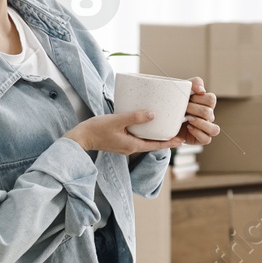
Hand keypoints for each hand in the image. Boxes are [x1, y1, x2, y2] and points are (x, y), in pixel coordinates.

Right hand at [64, 111, 184, 154]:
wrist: (80, 138)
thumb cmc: (96, 129)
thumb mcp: (116, 120)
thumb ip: (134, 117)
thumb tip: (153, 114)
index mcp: (132, 145)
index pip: (156, 146)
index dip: (169, 143)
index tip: (181, 140)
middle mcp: (130, 148)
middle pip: (152, 144)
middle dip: (165, 139)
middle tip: (177, 132)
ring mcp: (125, 146)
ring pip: (144, 141)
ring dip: (155, 136)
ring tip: (165, 128)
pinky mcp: (119, 142)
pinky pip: (136, 138)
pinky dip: (144, 133)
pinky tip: (146, 125)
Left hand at [173, 77, 219, 146]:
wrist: (165, 120)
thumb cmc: (176, 103)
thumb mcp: (183, 89)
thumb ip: (194, 83)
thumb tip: (201, 90)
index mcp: (206, 104)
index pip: (211, 99)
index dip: (200, 98)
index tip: (189, 98)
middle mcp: (208, 117)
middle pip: (209, 112)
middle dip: (194, 109)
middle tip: (184, 109)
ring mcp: (206, 129)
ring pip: (214, 129)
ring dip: (200, 123)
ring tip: (188, 119)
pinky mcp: (201, 139)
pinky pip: (207, 139)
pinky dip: (198, 133)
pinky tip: (189, 128)